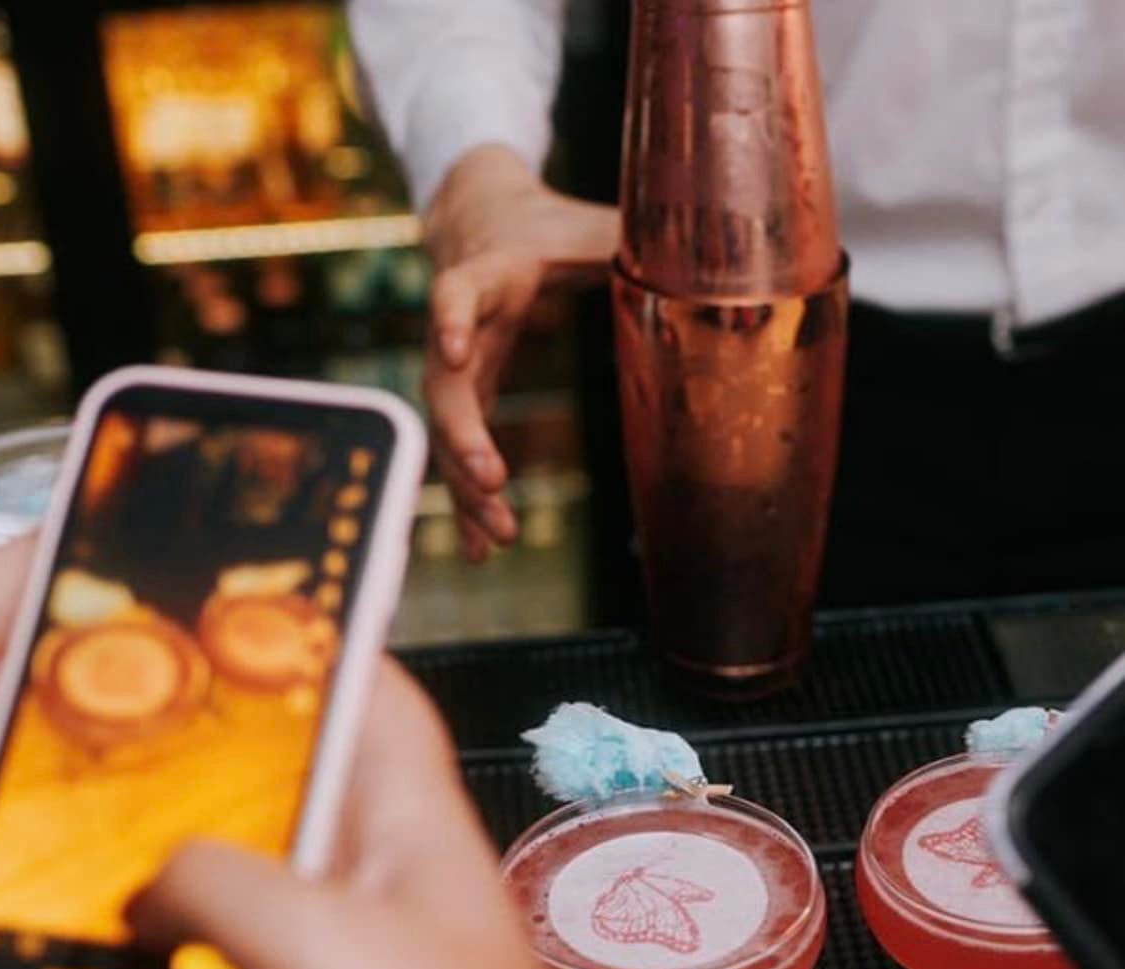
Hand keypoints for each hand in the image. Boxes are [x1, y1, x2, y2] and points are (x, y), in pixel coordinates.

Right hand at [41, 660, 637, 968]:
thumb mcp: (316, 938)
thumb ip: (215, 883)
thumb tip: (150, 892)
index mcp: (407, 829)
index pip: (372, 702)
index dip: (312, 651)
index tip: (226, 627)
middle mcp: (378, 893)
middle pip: (272, 815)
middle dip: (182, 804)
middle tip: (93, 785)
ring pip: (230, 930)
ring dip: (146, 933)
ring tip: (58, 925)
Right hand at [423, 145, 618, 559]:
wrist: (485, 222)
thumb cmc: (549, 226)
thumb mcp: (593, 226)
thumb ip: (639, 237)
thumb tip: (721, 248)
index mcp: (491, 276)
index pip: (458, 293)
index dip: (451, 318)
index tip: (454, 350)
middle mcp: (459, 327)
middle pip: (444, 387)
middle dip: (463, 439)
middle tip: (494, 481)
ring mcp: (456, 367)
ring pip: (446, 433)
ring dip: (467, 487)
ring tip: (500, 536)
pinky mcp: (465, 396)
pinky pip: (458, 454)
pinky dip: (469, 503)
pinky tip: (482, 549)